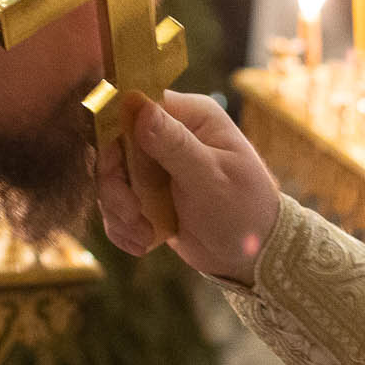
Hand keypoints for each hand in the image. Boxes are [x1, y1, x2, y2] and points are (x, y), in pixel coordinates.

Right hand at [96, 90, 281, 285]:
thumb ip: (174, 145)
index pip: (137, 107)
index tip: (114, 168)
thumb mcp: (211, 178)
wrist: (253, 257)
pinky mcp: (147, 194)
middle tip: (131, 214)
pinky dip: (122, 226)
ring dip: (119, 211)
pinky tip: (142, 243)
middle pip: (115, 145)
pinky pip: (117, 203)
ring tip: (143, 235)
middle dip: (115, 186)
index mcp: (191, 116)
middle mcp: (170, 133)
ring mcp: (156, 165)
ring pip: (112, 178)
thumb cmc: (245, 210)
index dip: (115, 133)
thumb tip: (139, 106)